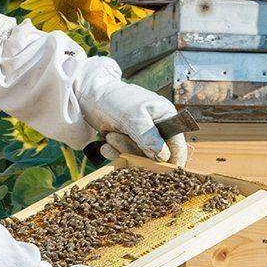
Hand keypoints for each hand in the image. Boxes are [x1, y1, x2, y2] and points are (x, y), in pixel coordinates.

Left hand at [75, 62, 189, 166]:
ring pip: (140, 158)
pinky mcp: (129, 142)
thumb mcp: (133, 117)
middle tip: (117, 138)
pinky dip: (116, 154)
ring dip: (123, 151)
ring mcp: (143, 136)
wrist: (89, 96)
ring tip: (110, 135)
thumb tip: (164, 157)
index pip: (177, 146)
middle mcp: (157, 128)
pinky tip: (105, 145)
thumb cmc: (115, 100)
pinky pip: (127, 157)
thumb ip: (149, 138)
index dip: (170, 160)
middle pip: (157, 156)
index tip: (156, 170)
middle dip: (136, 152)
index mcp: (166, 117)